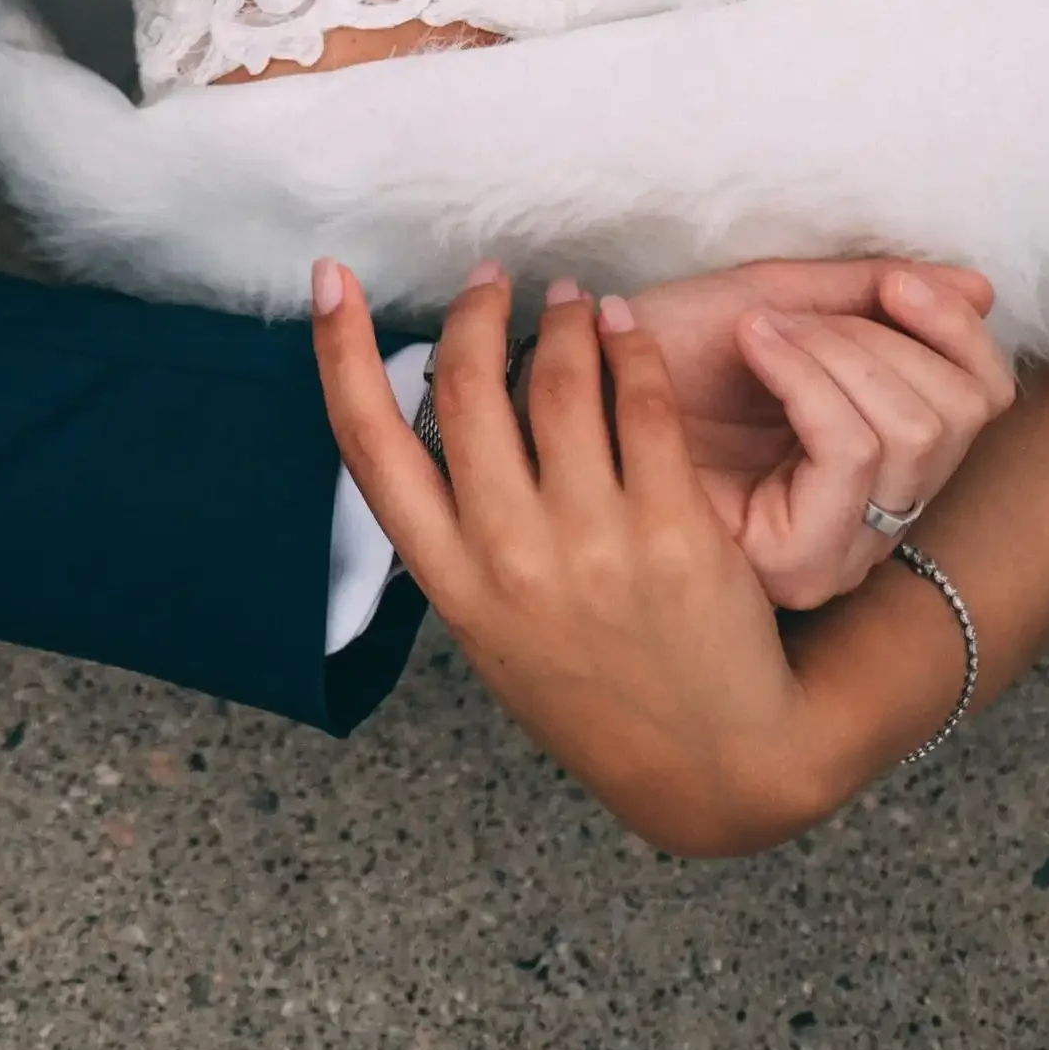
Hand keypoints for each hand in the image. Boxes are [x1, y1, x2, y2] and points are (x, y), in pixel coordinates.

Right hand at [316, 262, 821, 854]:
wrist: (718, 771)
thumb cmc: (598, 694)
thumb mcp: (496, 632)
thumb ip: (461, 540)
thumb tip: (435, 423)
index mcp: (452, 583)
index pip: (370, 447)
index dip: (341, 352)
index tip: (331, 279)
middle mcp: (509, 557)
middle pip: (463, 390)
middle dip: (472, 312)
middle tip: (490, 278)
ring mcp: (592, 544)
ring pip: (556, 382)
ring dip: (560, 318)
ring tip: (572, 297)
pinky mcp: (673, 532)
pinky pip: (641, 406)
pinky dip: (630, 348)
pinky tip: (627, 329)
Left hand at [624, 257, 1015, 608]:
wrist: (567, 390)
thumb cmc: (660, 354)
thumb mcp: (773, 306)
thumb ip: (868, 296)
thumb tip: (979, 286)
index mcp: (883, 457)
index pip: (981, 397)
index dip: (948, 326)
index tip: (894, 278)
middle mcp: (877, 519)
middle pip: (951, 414)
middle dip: (870, 336)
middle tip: (786, 315)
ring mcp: (843, 550)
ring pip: (909, 431)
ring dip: (832, 349)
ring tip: (758, 330)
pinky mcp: (797, 563)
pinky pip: (850, 453)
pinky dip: (807, 372)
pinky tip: (750, 343)